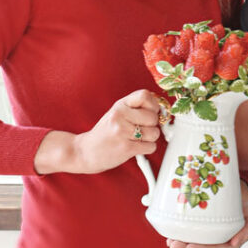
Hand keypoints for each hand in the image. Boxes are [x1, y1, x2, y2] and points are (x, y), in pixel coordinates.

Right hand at [33, 90, 163, 175]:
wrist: (85, 152)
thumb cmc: (104, 133)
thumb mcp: (116, 114)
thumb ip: (135, 109)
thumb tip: (161, 109)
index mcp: (120, 105)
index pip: (145, 95)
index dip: (154, 104)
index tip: (152, 111)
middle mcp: (120, 115)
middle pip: (153, 117)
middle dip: (152, 125)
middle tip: (142, 129)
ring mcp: (122, 131)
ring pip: (154, 133)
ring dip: (150, 138)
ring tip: (137, 139)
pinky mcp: (126, 147)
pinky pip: (150, 146)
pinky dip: (147, 149)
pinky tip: (136, 147)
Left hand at [165, 183, 247, 247]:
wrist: (246, 205)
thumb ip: (247, 232)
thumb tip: (235, 243)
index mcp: (230, 243)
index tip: (190, 247)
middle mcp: (219, 241)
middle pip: (202, 245)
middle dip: (186, 245)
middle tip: (173, 244)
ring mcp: (211, 235)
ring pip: (195, 239)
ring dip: (182, 240)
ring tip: (169, 241)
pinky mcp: (206, 227)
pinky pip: (194, 231)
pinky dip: (183, 231)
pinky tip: (172, 231)